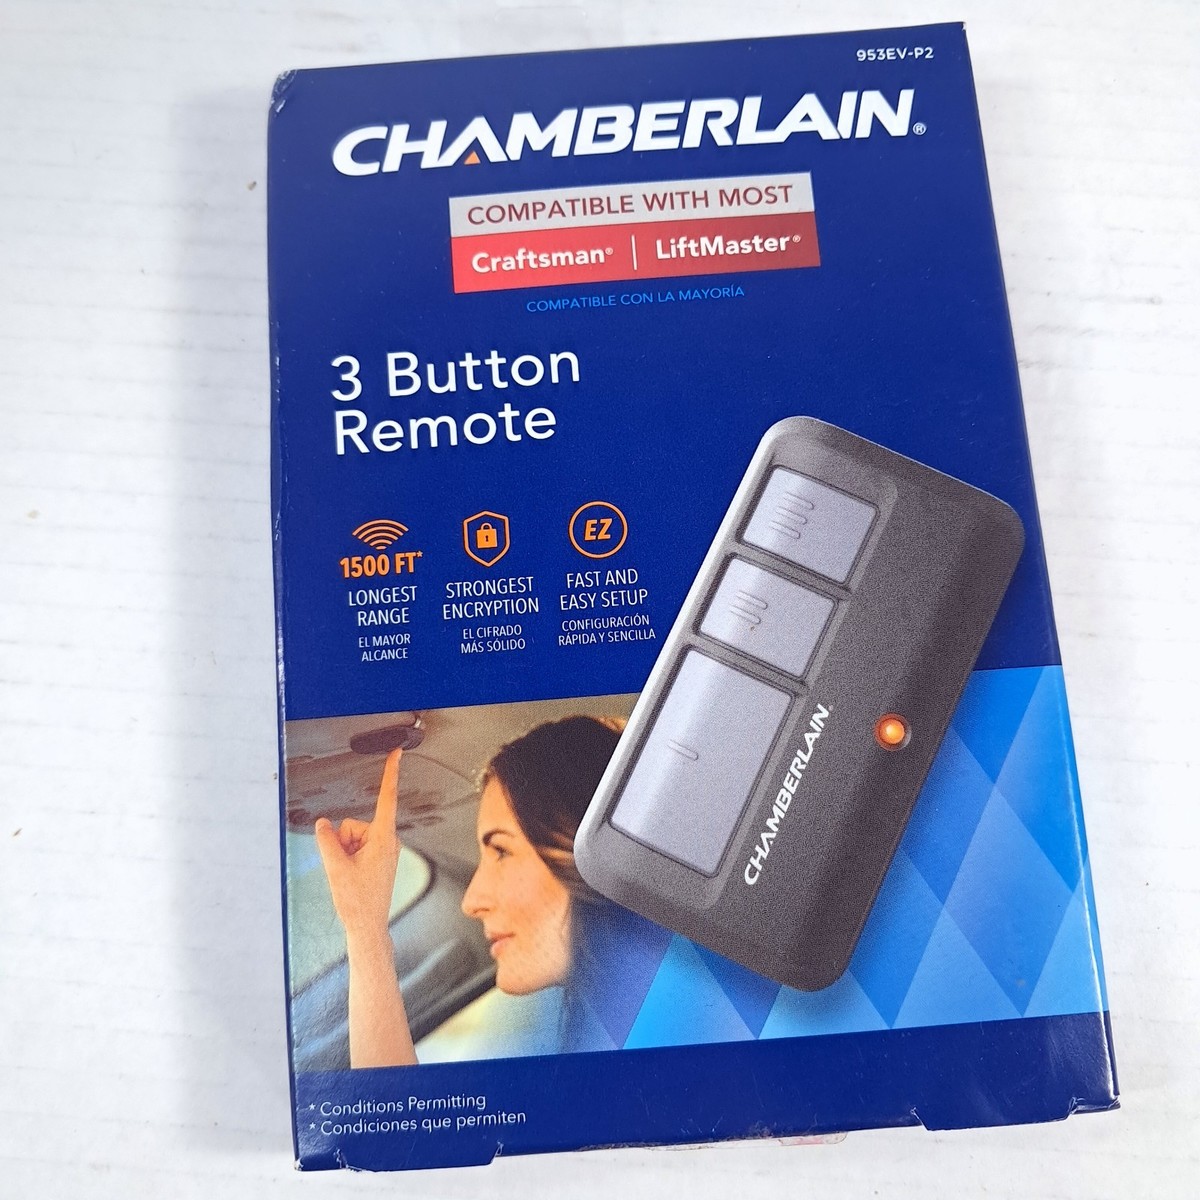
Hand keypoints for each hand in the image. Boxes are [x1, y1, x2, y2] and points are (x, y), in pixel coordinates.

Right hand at [315, 748, 401, 939]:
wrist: (367, 926)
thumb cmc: (358, 901)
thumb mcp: (335, 867)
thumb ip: (327, 840)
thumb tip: (323, 823)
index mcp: (384, 838)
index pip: (386, 798)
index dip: (390, 772)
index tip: (398, 752)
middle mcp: (387, 840)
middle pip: (353, 825)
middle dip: (343, 842)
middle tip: (347, 869)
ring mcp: (383, 849)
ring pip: (351, 837)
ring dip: (345, 852)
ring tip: (351, 875)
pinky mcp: (378, 856)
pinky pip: (355, 846)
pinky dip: (348, 858)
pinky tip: (352, 876)